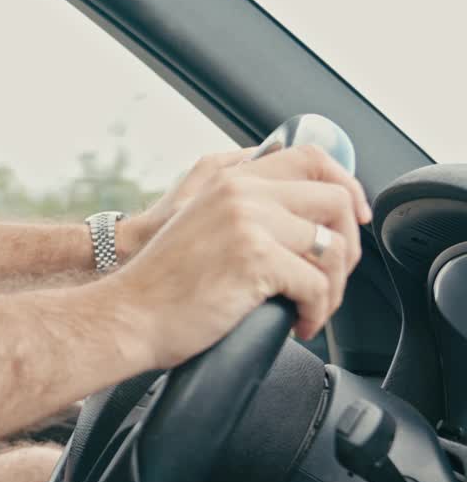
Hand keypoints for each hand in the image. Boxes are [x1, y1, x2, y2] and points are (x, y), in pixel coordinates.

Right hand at [108, 144, 371, 369]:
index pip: (310, 157)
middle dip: (348, 246)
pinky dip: (316, 312)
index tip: (351, 218)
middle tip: (332, 278)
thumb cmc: (162, 284)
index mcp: (231, 180)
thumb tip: (298, 219)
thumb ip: (242, 209)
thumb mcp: (200, 225)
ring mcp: (249, 222)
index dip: (346, 184)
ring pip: (333, 248)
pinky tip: (297, 324)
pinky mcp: (255, 259)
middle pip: (335, 199)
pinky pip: (316, 285)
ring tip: (312, 309)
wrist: (129, 314)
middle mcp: (242, 193)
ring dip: (333, 289)